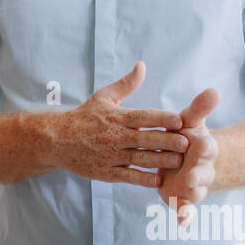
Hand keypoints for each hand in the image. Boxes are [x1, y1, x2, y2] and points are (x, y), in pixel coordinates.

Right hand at [49, 62, 188, 184]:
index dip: (162, 118)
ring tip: (179, 161)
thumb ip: (126, 84)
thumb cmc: (84, 116)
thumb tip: (142, 66)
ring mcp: (110, 155)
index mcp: (116, 117)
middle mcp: (114, 136)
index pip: (143, 116)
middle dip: (167, 141)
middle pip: (145, 139)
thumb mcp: (103, 97)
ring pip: (140, 159)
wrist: (57, 140)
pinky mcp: (105, 172)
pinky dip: (143, 179)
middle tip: (187, 143)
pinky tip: (158, 179)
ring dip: (160, 161)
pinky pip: (128, 176)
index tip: (180, 119)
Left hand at [158, 87, 219, 224]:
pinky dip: (185, 215)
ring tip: (187, 198)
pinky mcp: (183, 196)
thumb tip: (214, 90)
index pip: (206, 147)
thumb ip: (200, 108)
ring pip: (196, 191)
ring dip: (192, 195)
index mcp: (203, 148)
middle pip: (203, 172)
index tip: (203, 143)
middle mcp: (202, 168)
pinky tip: (182, 223)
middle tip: (192, 177)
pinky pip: (185, 208)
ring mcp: (194, 184)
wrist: (187, 159)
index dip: (205, 146)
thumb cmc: (186, 135)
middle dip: (198, 175)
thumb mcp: (190, 121)